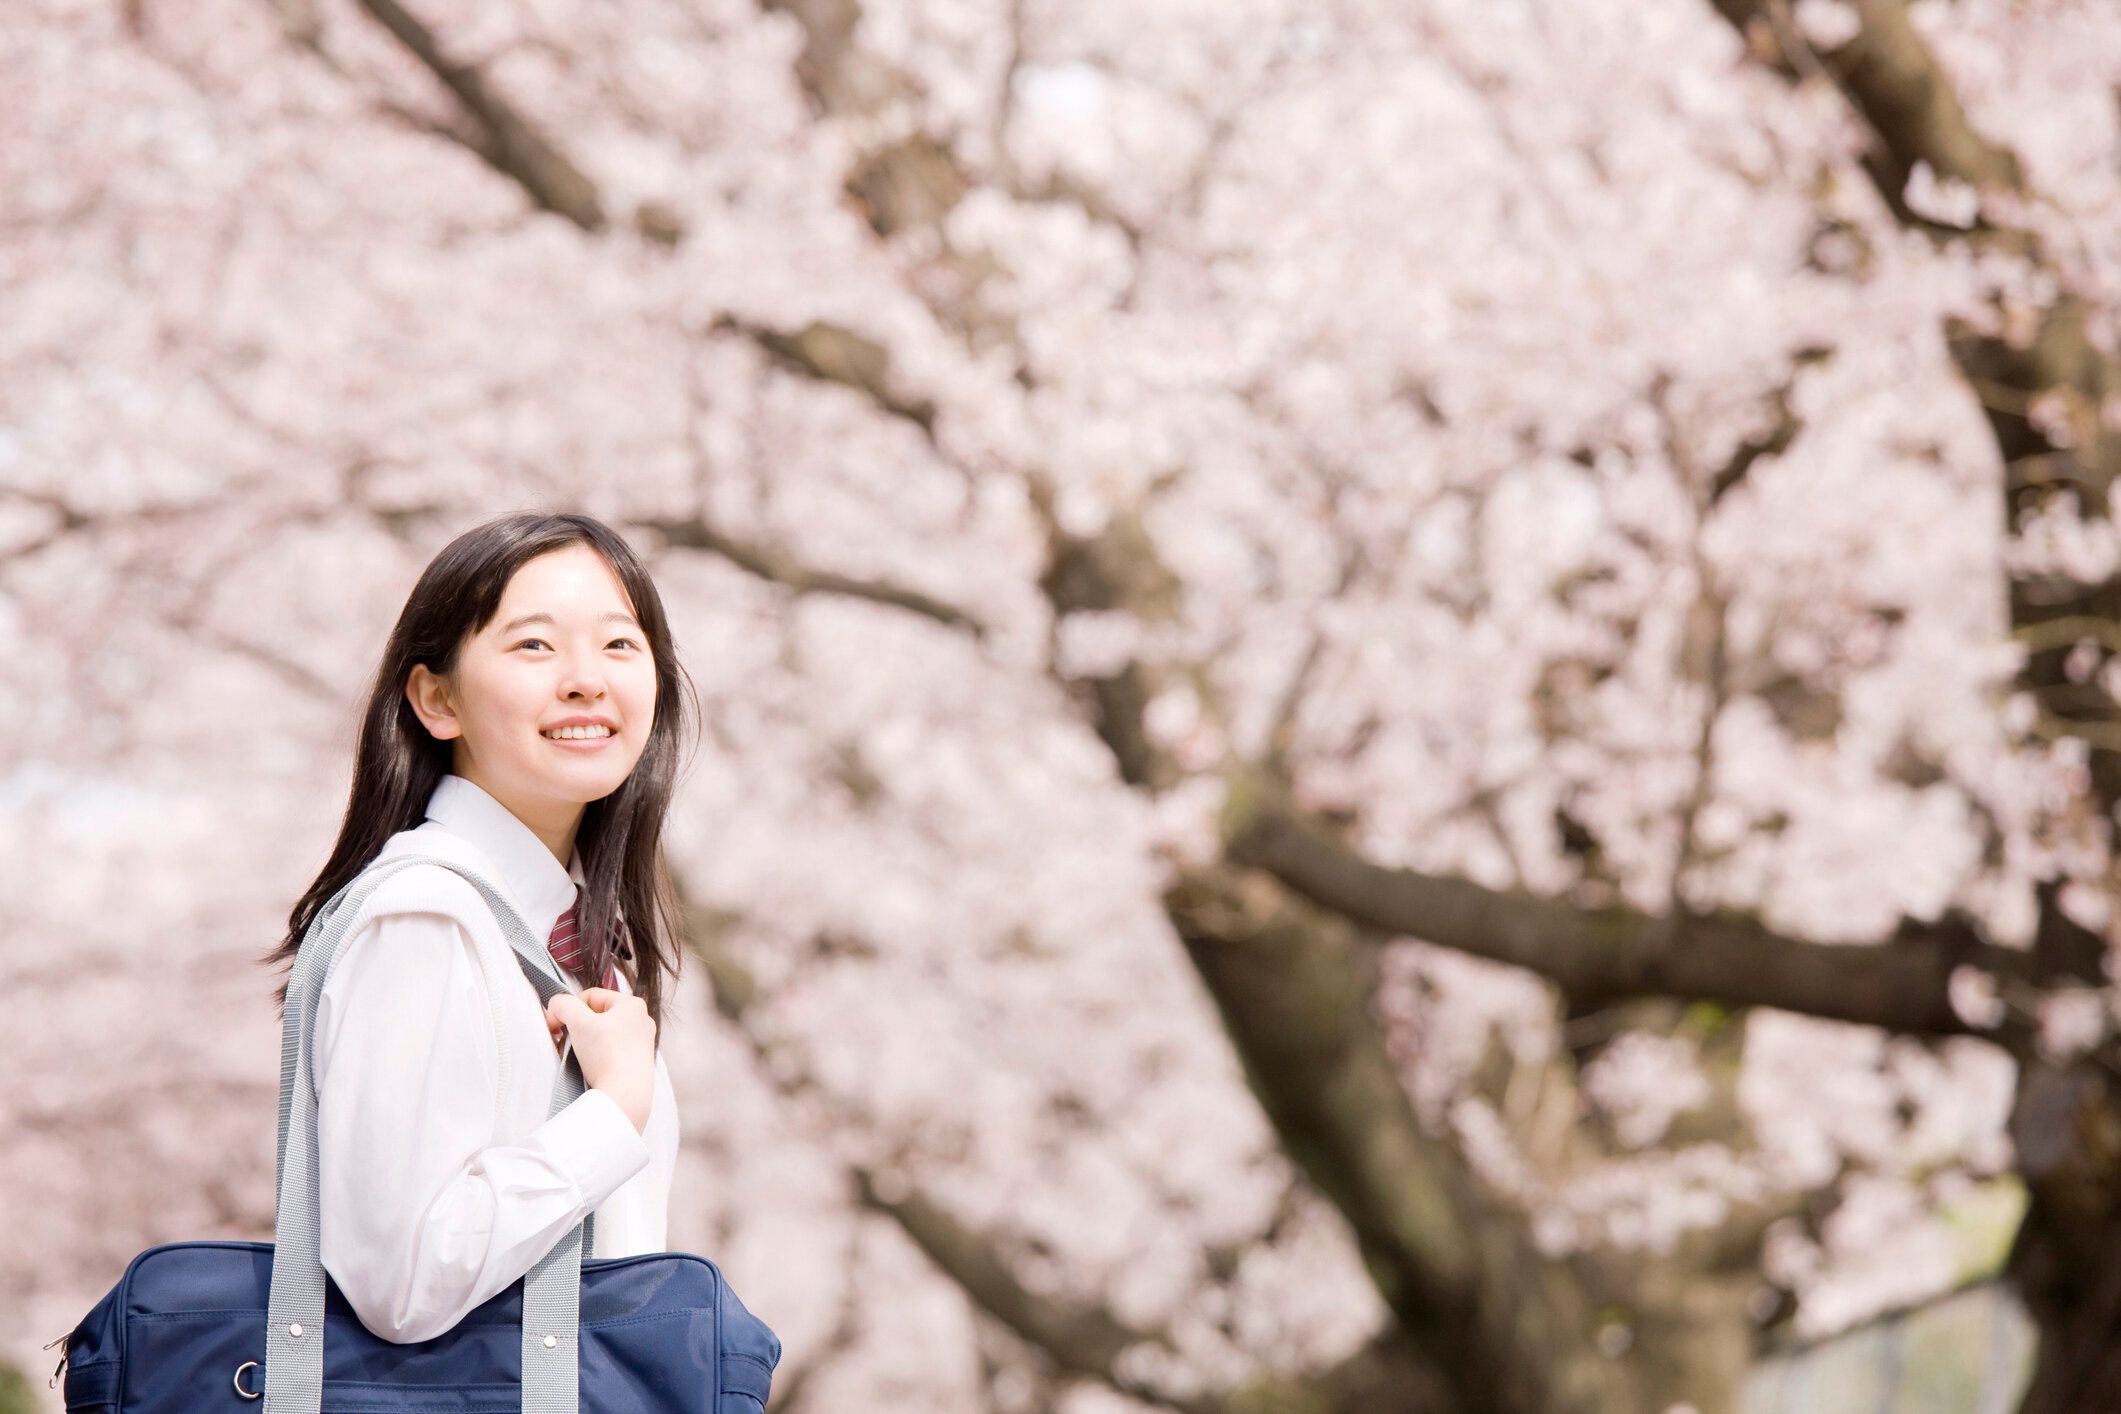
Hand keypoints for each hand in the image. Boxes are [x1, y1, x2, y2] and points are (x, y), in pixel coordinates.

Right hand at [545, 987, 656, 1134]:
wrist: (624, 1095)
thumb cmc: (606, 1054)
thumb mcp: (578, 1022)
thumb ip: (563, 1005)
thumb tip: (557, 1007)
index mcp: (632, 1005)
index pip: (590, 996)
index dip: (569, 1008)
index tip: (556, 1027)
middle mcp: (640, 1021)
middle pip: (595, 1016)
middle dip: (575, 1028)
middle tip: (563, 1041)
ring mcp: (640, 1043)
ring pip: (600, 1035)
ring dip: (581, 1043)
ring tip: (572, 1056)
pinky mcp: (636, 1063)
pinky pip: (608, 1052)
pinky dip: (593, 1056)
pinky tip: (585, 1067)